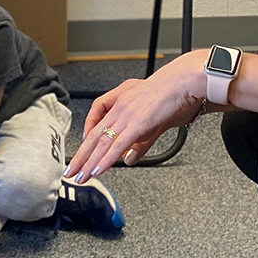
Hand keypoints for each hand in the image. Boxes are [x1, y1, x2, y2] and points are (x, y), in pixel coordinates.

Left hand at [66, 50, 206, 180]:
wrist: (186, 81)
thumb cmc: (175, 93)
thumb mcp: (153, 121)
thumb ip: (140, 143)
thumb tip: (129, 159)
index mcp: (121, 102)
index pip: (96, 123)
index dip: (87, 141)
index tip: (81, 155)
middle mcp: (120, 108)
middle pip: (94, 136)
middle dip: (81, 156)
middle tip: (70, 171)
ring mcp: (127, 115)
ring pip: (102, 142)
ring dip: (89, 162)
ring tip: (80, 176)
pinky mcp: (137, 123)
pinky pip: (117, 144)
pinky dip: (106, 159)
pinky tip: (97, 169)